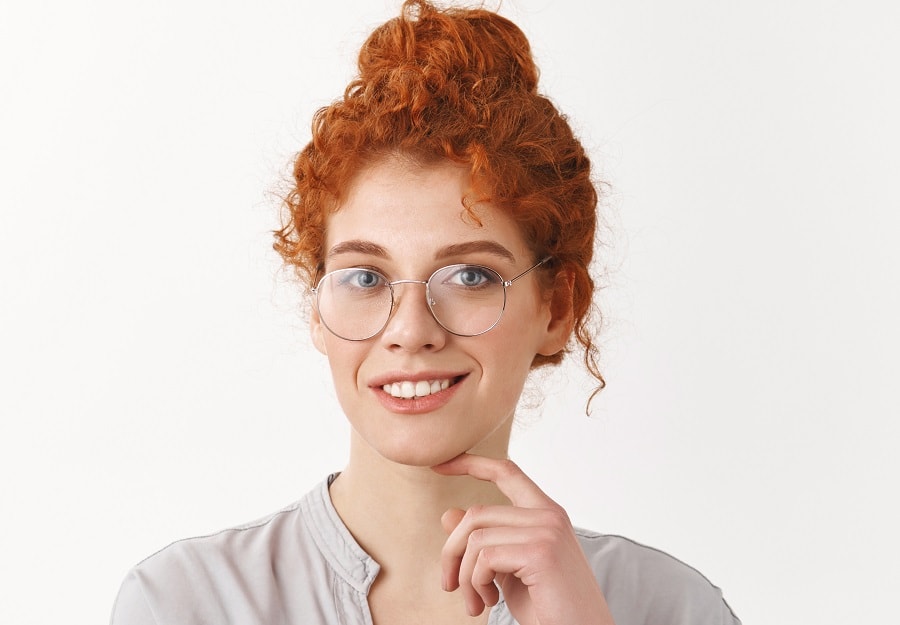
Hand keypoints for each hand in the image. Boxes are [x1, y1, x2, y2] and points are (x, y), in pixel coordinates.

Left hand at [431, 454, 615, 624]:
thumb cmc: (548, 607)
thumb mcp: (508, 570)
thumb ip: (485, 541)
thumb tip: (447, 514)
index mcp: (546, 513)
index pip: (506, 472)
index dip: (471, 463)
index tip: (440, 464)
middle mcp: (549, 515)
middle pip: (477, 513)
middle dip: (452, 551)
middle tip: (450, 586)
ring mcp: (547, 530)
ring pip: (476, 537)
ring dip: (465, 576)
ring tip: (476, 601)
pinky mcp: (540, 552)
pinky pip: (484, 558)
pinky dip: (476, 583)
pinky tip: (489, 600)